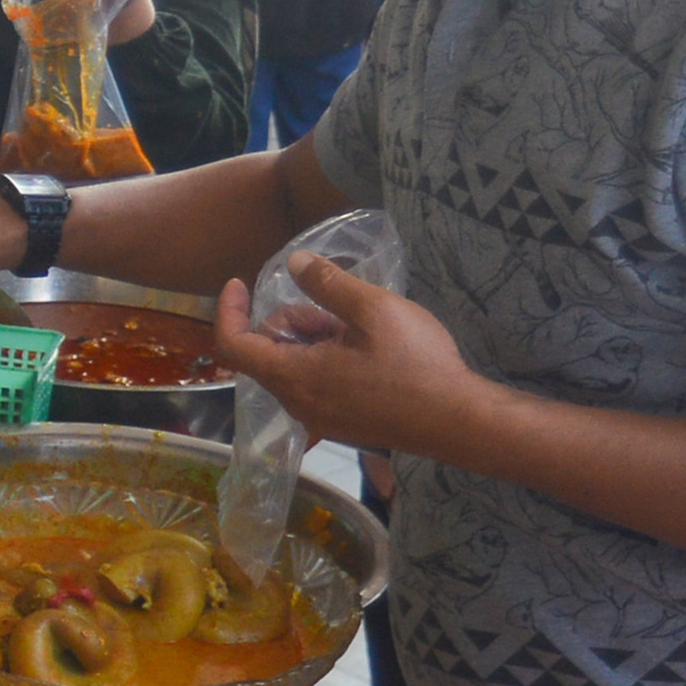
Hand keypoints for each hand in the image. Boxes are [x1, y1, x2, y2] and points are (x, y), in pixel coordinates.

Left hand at [209, 253, 495, 458]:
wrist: (456, 421)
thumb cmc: (415, 363)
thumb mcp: (373, 310)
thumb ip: (328, 284)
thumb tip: (294, 262)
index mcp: (293, 376)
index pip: (233, 344)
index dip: (228, 310)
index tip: (238, 283)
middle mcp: (295, 403)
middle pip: (265, 353)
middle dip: (288, 321)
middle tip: (333, 307)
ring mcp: (318, 417)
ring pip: (291, 368)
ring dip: (311, 339)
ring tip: (356, 326)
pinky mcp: (339, 423)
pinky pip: (313, 384)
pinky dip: (324, 359)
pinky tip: (365, 349)